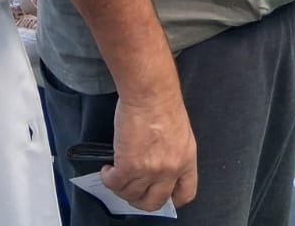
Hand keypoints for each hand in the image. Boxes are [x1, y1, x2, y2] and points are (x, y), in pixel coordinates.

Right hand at [102, 89, 197, 210]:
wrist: (150, 91)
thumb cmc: (163, 102)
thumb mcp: (180, 133)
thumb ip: (174, 154)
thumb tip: (160, 168)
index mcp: (187, 160)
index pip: (184, 194)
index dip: (170, 199)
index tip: (160, 195)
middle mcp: (170, 169)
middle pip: (154, 202)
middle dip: (140, 200)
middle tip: (132, 190)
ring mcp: (150, 170)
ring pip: (131, 194)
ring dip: (121, 187)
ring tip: (116, 175)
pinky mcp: (129, 165)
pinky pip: (114, 183)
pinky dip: (108, 179)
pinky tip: (108, 169)